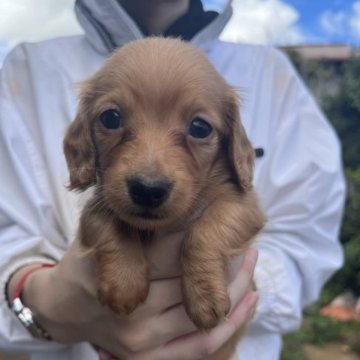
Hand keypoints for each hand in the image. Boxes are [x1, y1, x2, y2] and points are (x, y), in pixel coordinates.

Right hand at [21, 232, 256, 358]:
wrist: (63, 307)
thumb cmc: (85, 262)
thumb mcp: (99, 228)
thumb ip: (130, 218)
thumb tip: (177, 206)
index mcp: (118, 271)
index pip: (175, 250)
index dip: (203, 234)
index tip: (224, 222)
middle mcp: (132, 310)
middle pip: (192, 281)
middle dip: (225, 258)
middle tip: (245, 238)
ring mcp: (140, 341)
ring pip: (204, 313)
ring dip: (236, 287)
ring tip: (251, 260)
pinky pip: (201, 346)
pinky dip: (230, 323)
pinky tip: (251, 298)